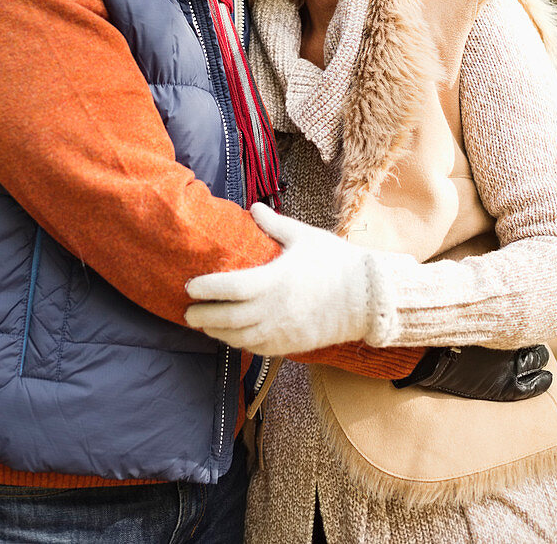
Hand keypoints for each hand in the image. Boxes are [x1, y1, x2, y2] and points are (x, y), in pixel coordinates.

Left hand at [185, 203, 383, 354]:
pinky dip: (239, 344)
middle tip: (188, 311)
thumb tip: (253, 208)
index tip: (190, 285)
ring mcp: (282, 332)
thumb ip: (274, 224)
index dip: (206, 289)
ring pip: (239, 339)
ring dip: (218, 333)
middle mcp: (274, 311)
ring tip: (204, 325)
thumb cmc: (336, 263)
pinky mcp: (291, 346)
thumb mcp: (303, 236)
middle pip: (227, 319)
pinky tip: (232, 336)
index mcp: (275, 281)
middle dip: (203, 317)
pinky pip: (257, 349)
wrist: (368, 298)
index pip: (230, 289)